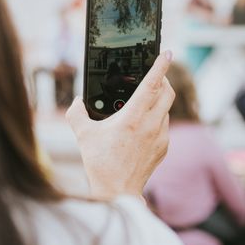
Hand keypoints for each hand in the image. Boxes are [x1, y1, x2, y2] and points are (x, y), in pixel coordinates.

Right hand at [66, 51, 174, 199]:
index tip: (166, 53)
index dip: (160, 65)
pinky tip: (143, 125)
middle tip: (154, 76)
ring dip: (158, 101)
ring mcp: (161, 136)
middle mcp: (151, 124)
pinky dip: (157, 119)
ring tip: (143, 103)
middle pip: (167, 92)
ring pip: (166, 109)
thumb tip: (78, 102)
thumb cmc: (100, 163)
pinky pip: (164, 125)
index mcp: (133, 117)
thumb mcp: (83, 135)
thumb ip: (77, 113)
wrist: (117, 192)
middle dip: (163, 80)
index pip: (152, 84)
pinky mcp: (164, 147)